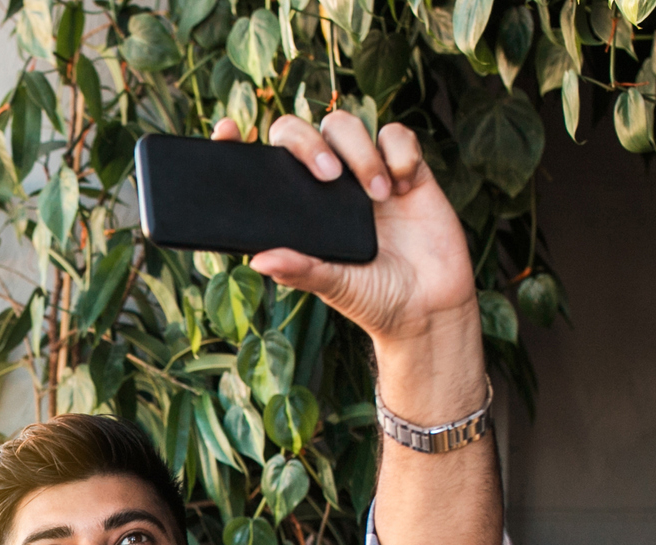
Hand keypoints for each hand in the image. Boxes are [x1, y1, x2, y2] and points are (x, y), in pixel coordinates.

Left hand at [212, 114, 481, 421]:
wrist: (429, 307)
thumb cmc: (373, 298)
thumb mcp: (333, 287)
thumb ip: (300, 270)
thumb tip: (259, 260)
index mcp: (297, 209)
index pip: (263, 164)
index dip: (240, 142)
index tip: (227, 131)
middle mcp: (326, 185)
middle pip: (301, 131)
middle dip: (309, 143)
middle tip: (329, 176)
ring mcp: (364, 173)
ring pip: (345, 125)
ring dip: (361, 154)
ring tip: (379, 196)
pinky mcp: (406, 169)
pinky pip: (395, 134)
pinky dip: (399, 152)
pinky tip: (404, 186)